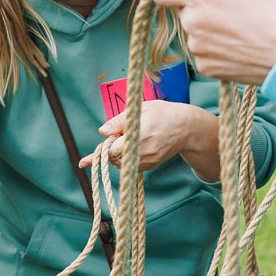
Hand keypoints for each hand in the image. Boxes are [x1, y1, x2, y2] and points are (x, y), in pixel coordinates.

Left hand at [87, 96, 217, 178]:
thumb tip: (102, 131)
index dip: (103, 149)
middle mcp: (144, 151)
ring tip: (129, 139)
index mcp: (140, 135)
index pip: (112, 150)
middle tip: (118, 136)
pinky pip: (131, 166)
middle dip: (110, 150)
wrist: (186, 127)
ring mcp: (149, 161)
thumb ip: (119, 121)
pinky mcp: (151, 165)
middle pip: (115, 159)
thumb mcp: (141, 109)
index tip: (89, 157)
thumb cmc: (162, 113)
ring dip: (118, 155)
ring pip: (122, 164)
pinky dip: (127, 158)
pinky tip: (135, 146)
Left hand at [152, 0, 275, 85]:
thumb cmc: (274, 10)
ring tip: (239, 30)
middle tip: (230, 12)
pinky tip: (238, 47)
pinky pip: (203, 54)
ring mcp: (197, 47)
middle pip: (183, 14)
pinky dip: (216, 51)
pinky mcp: (205, 68)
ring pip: (194, 34)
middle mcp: (192, 21)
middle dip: (199, 11)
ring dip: (208, 31)